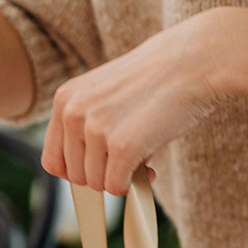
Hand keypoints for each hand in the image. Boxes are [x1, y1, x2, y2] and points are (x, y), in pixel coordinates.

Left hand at [42, 8, 247, 193]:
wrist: (195, 60)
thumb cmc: (157, 78)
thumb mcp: (106, 94)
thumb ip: (88, 126)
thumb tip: (87, 174)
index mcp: (64, 99)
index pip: (52, 161)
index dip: (77, 172)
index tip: (100, 168)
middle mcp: (72, 114)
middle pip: (75, 176)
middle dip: (102, 175)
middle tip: (129, 164)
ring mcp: (95, 130)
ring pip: (96, 184)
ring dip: (120, 179)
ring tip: (142, 159)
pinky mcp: (122, 146)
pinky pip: (116, 187)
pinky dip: (134, 185)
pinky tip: (150, 168)